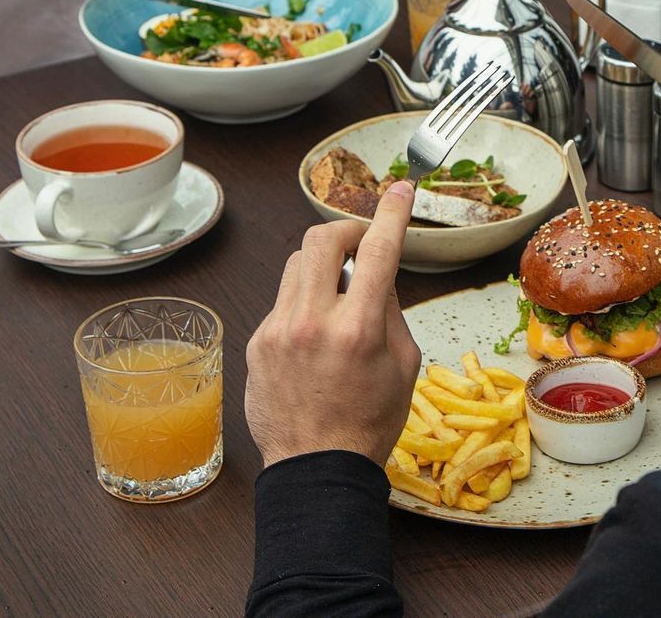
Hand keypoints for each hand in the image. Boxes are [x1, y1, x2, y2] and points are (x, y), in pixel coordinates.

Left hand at [245, 180, 420, 468]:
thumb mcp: (403, 364)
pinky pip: (282, 301)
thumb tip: (377, 272)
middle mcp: (314, 322)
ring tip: (338, 296)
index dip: (392, 212)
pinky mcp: (257, 342)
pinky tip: (314, 337)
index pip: (378, 250)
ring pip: (297, 264)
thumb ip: (390, 310)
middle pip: (321, 238)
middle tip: (361, 242)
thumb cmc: (369, 422)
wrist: (316, 469)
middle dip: (346, 229)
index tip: (401, 190)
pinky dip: (302, 303)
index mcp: (359, 328)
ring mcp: (279, 330)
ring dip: (322, 266)